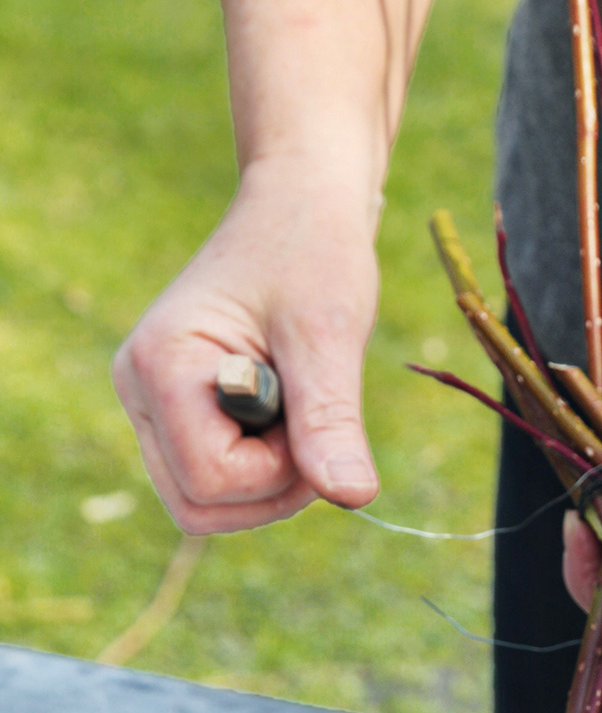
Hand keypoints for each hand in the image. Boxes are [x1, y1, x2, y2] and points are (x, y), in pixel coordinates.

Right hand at [112, 156, 382, 533]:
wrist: (301, 207)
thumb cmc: (314, 253)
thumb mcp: (329, 334)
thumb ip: (331, 419)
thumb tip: (353, 497)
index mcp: (160, 365)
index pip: (210, 480)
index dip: (279, 471)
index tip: (314, 412)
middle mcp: (138, 390)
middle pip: (197, 506)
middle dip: (272, 489)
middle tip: (314, 424)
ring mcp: (152, 405)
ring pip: (202, 504)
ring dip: (269, 485)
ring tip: (300, 414)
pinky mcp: (177, 414)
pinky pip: (213, 481)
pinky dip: (263, 471)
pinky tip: (287, 416)